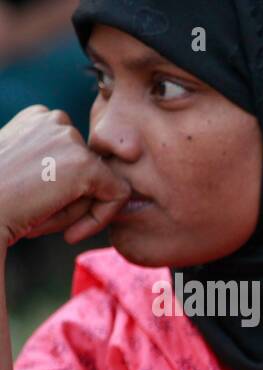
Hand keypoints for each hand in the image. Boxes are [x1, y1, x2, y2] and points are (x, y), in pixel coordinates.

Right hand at [0, 106, 129, 246]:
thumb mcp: (22, 173)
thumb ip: (54, 169)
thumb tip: (102, 184)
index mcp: (37, 120)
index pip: (73, 157)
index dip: (62, 188)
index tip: (38, 207)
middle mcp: (55, 120)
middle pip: (89, 170)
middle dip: (71, 200)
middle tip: (35, 215)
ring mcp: (70, 140)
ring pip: (101, 184)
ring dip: (76, 210)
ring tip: (39, 218)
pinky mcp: (85, 165)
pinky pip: (118, 195)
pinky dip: (100, 219)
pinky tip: (69, 234)